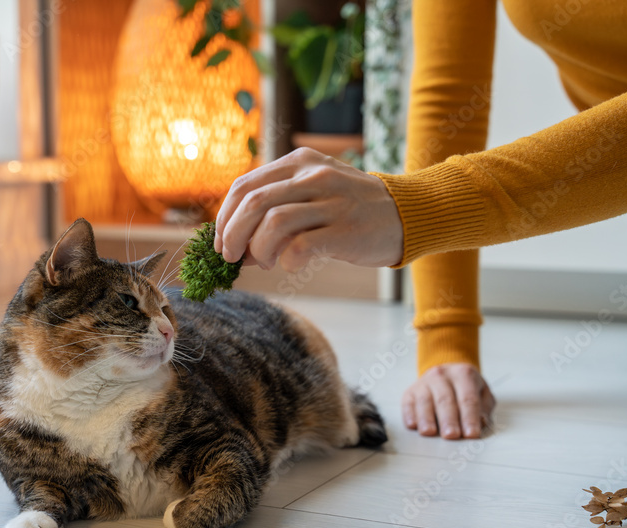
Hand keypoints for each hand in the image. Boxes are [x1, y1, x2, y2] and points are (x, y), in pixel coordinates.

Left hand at [214, 147, 403, 269]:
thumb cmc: (349, 208)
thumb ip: (276, 204)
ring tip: (264, 262)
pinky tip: (290, 265)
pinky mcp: (345, 229)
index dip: (224, 218)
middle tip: (231, 258)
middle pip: (252, 203)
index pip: (244, 186)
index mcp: (299, 163)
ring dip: (257, 250)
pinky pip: (300, 247)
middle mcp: (313, 176)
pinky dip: (285, 261)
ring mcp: (331, 201)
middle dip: (231, 236)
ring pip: (272, 223)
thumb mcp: (313, 190)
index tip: (220, 242)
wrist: (405, 214)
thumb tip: (234, 242)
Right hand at [401, 363, 495, 438]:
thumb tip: (481, 422)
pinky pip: (408, 404)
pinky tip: (414, 425)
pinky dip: (410, 415)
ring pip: (425, 401)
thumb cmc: (465, 388)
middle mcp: (442, 375)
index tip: (471, 434)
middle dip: (448, 420)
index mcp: (463, 374)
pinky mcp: (410, 392)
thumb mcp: (482, 393)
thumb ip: (484, 408)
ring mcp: (424, 383)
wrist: (446, 372)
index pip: (468, 399)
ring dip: (427, 418)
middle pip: (445, 400)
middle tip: (451, 435)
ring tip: (430, 432)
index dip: (470, 417)